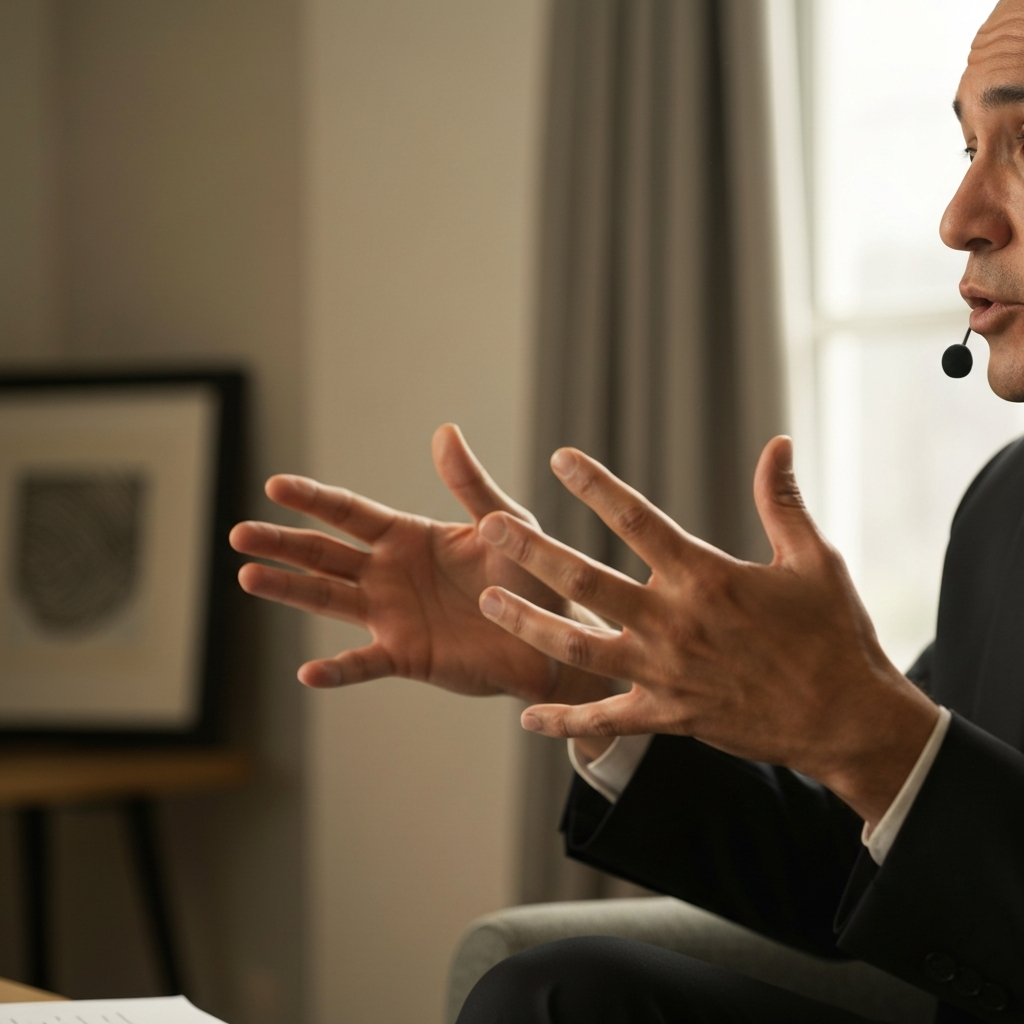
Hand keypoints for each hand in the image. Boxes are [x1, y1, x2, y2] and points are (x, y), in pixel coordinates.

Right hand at [228, 424, 615, 706]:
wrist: (551, 634)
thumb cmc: (529, 574)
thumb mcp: (503, 521)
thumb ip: (470, 483)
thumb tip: (445, 431)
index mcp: (406, 536)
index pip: (349, 513)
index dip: (313, 499)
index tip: (275, 485)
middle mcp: (388, 574)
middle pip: (323, 554)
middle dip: (282, 542)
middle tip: (239, 532)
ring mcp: (391, 615)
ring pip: (328, 599)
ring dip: (289, 589)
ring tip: (248, 576)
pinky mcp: (405, 654)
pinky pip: (364, 662)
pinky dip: (337, 669)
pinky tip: (308, 671)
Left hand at [474, 436, 939, 825]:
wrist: (846, 719)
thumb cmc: (833, 634)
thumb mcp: (814, 559)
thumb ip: (782, 501)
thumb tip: (777, 442)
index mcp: (705, 577)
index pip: (637, 519)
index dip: (595, 485)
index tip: (560, 459)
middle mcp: (673, 622)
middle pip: (586, 580)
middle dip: (533, 551)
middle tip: (490, 526)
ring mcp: (664, 673)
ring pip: (578, 647)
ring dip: (529, 624)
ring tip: (488, 601)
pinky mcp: (667, 717)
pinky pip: (605, 722)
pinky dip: (565, 722)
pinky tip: (527, 718)